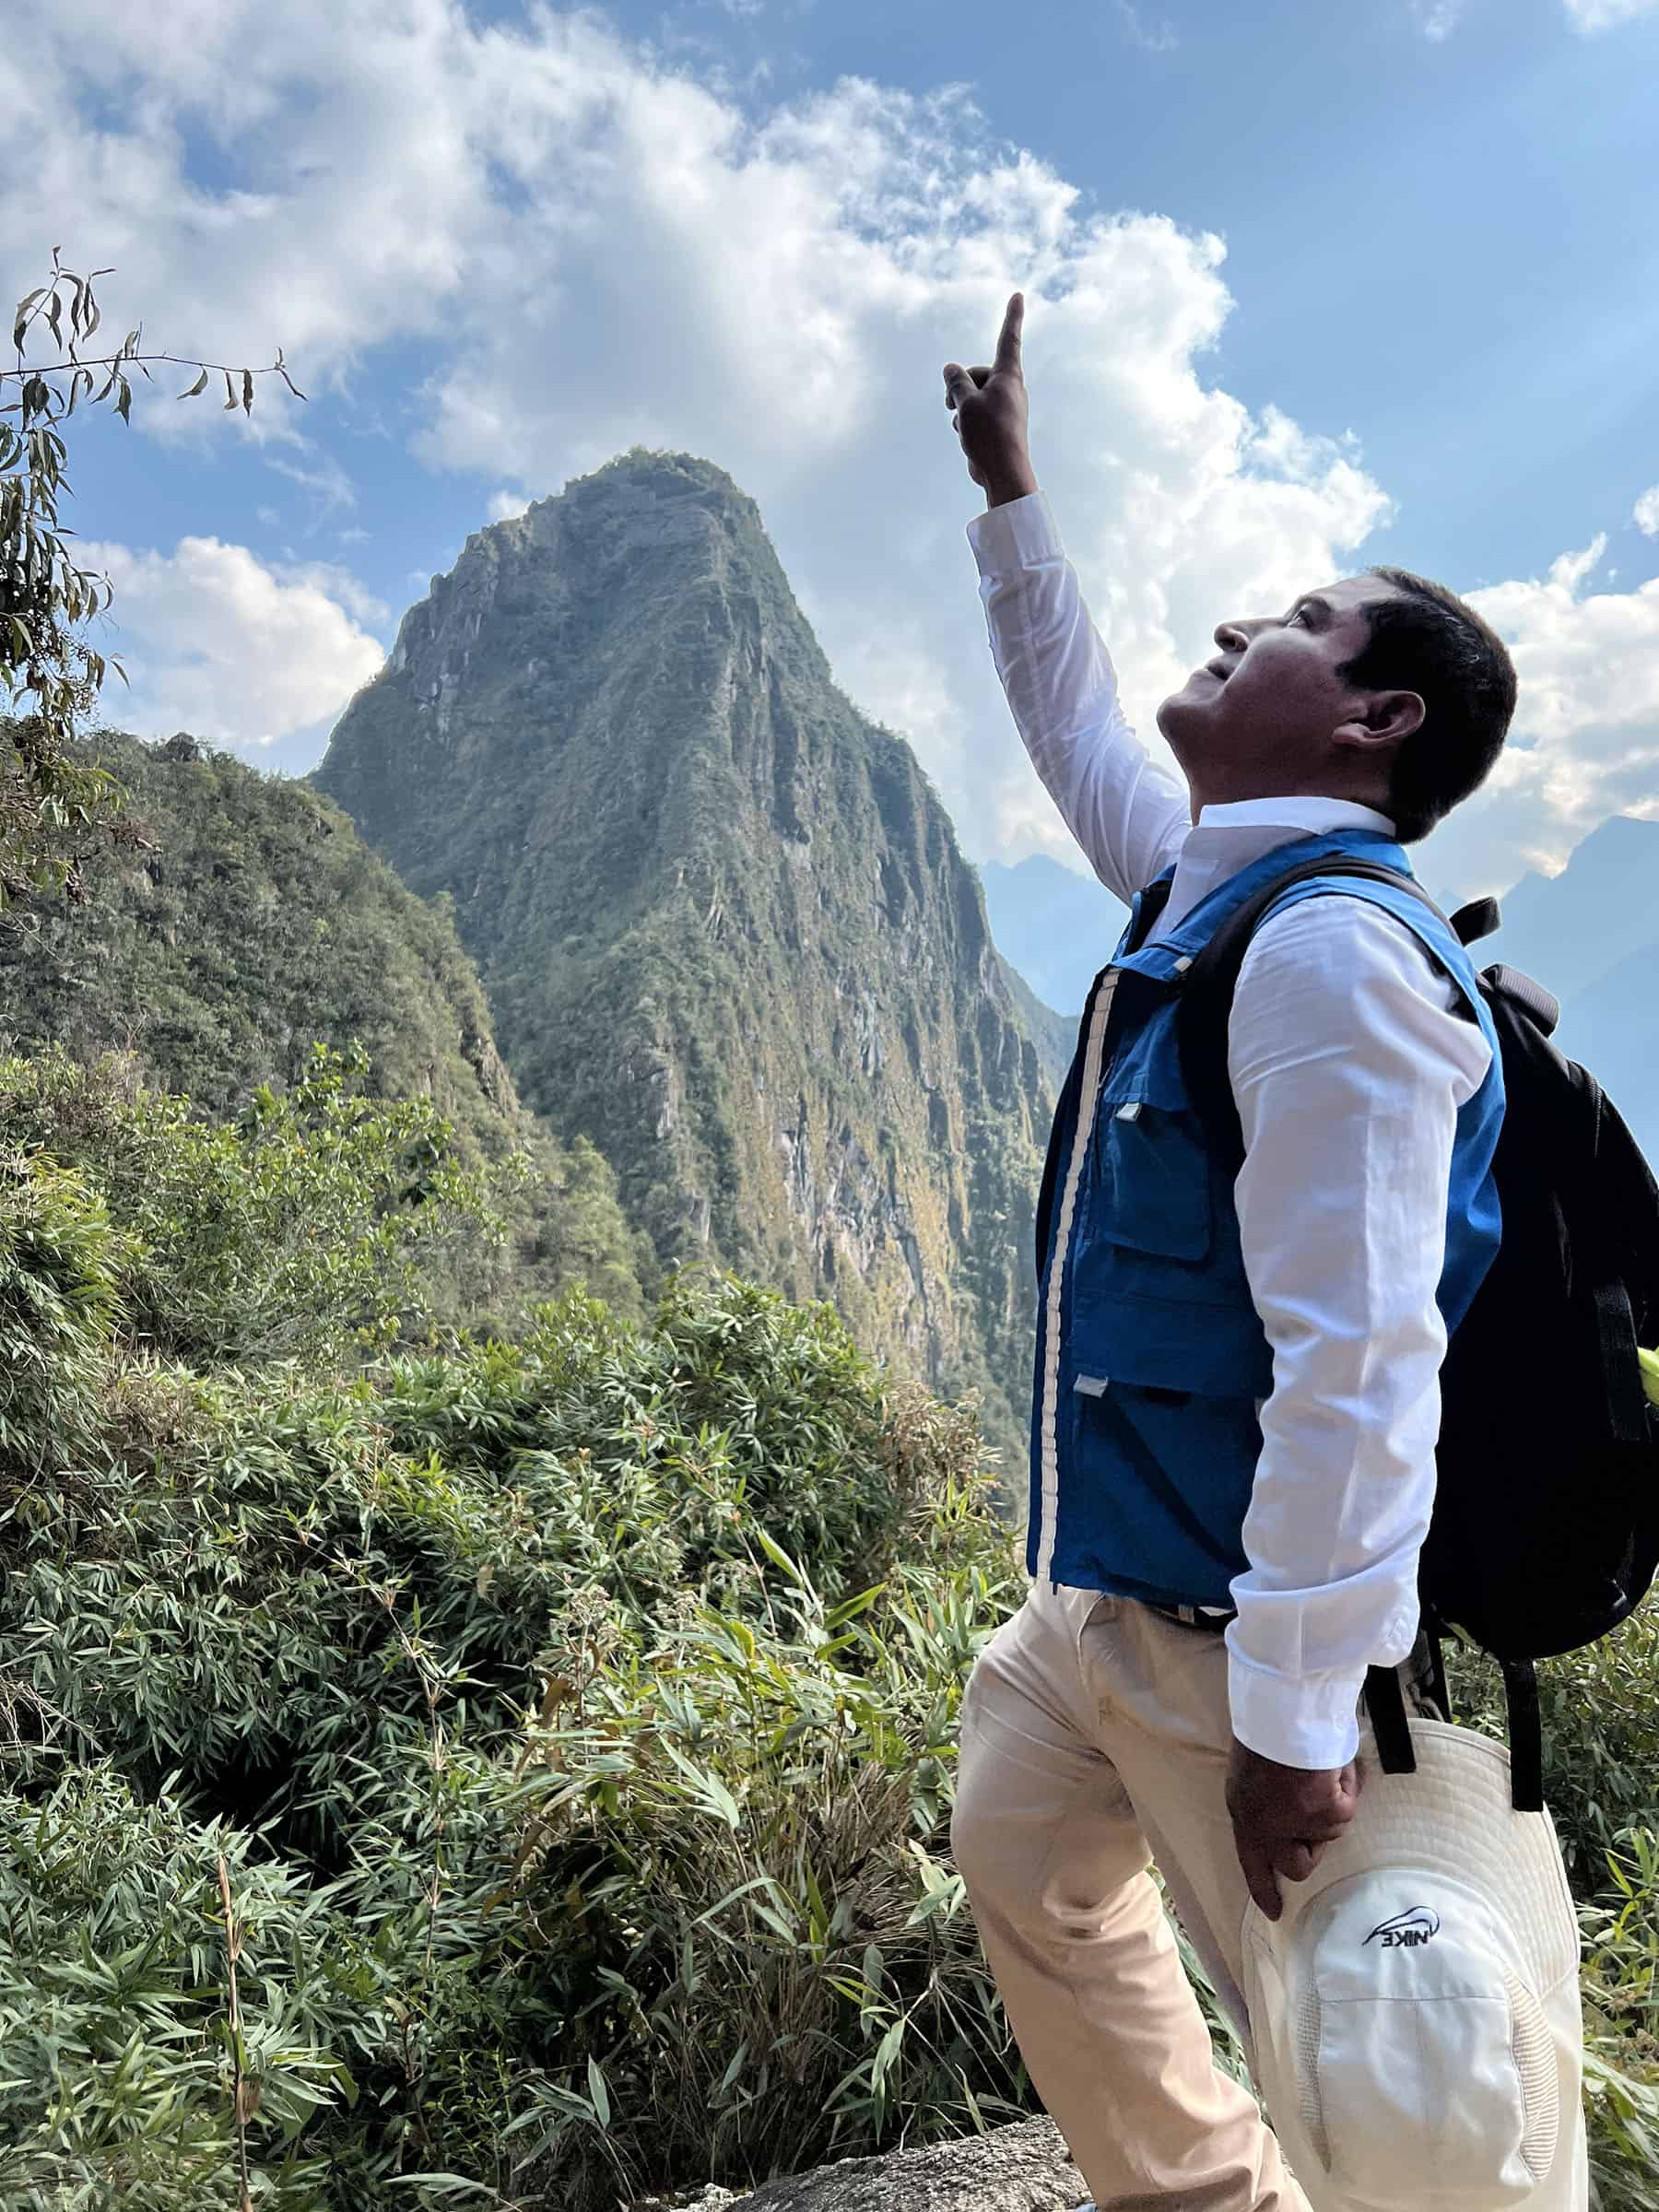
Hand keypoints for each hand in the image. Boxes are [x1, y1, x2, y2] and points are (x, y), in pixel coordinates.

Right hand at [943, 292, 1036, 507]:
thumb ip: (956, 381)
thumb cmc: (988, 435)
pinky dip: (967, 422)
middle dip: (959, 385)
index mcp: (1008, 376)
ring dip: (961, 408)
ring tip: (964, 426)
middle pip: (977, 374)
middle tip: (949, 404)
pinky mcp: (998, 424)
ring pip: (973, 396)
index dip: (1012, 316)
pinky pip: (975, 413)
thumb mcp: (965, 402)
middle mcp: (1010, 388)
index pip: (1009, 338)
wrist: (1003, 474)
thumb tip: (950, 368)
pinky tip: (968, 438)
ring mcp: (1005, 407)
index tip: (1018, 295)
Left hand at [1226, 1737, 1361, 1921]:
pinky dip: (1347, 1789)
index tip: (1275, 1913)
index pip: (1251, 1864)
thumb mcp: (1251, 1771)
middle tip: (1318, 1814)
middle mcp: (1266, 1828)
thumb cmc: (1264, 1732)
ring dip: (1331, 1810)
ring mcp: (1297, 1824)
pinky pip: (1346, 1810)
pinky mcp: (1325, 1814)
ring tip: (1321, 1772)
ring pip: (1328, 1837)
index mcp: (1243, 1814)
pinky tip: (1336, 1766)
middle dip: (1313, 1848)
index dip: (1264, 1890)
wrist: (1283, 1713)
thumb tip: (1294, 1811)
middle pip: (1298, 1866)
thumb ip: (1266, 1799)